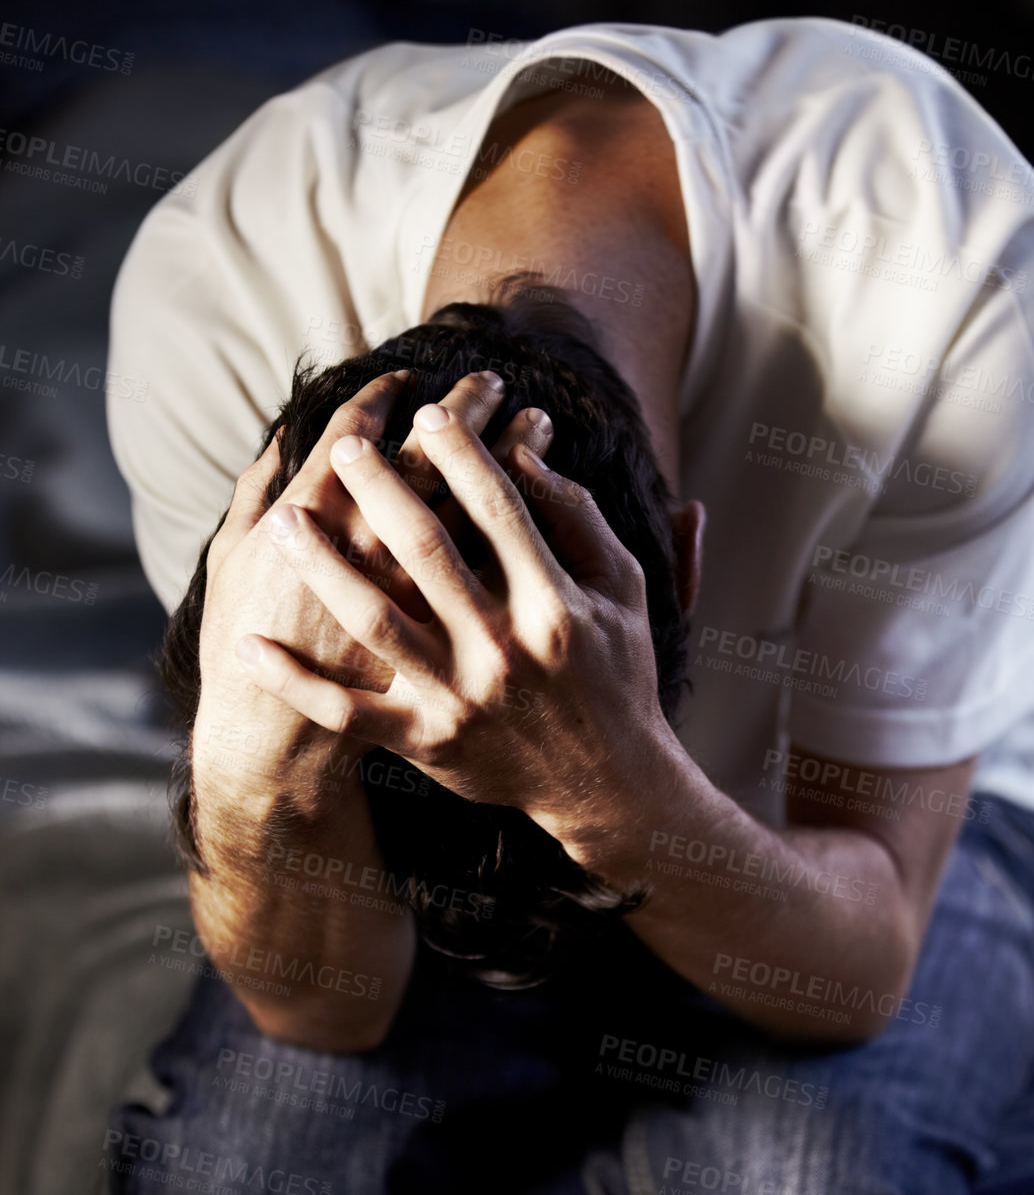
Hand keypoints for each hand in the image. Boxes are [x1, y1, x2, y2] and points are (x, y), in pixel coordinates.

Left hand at [235, 400, 671, 843]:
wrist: (607, 783)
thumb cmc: (616, 672)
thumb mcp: (623, 588)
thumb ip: (579, 518)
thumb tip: (524, 453)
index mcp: (552, 602)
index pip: (496, 508)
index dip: (458, 452)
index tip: (424, 412)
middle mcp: (502, 646)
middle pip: (426, 550)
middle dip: (379, 489)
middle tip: (344, 446)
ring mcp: (460, 696)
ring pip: (376, 619)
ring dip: (323, 566)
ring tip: (284, 521)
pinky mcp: (428, 740)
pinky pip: (348, 711)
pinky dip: (294, 682)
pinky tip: (248, 649)